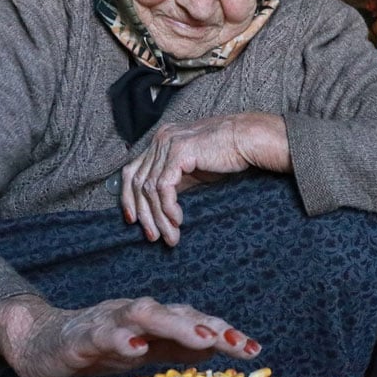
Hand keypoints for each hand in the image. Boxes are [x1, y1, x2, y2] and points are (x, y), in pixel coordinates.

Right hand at [0, 294, 260, 376]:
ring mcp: (108, 322)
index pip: (194, 322)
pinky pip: (102, 335)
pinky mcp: (81, 337)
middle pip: (177, 313)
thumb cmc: (95, 345)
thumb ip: (175, 348)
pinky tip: (136, 348)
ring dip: (175, 324)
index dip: (224, 333)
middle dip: (209, 326)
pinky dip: (120, 339)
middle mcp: (135, 313)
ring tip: (203, 338)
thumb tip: (215, 348)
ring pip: (144, 315)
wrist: (38, 340)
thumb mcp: (142, 350)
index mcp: (152, 320)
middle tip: (238, 343)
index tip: (255, 349)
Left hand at [121, 112, 289, 245]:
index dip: (128, 199)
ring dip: (159, 217)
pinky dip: (168, 207)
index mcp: (161, 141)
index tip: (133, 221)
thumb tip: (156, 206)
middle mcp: (160, 139)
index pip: (132, 172)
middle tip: (153, 236)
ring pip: (150, 188)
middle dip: (144, 214)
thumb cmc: (226, 155)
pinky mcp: (179, 152)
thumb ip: (173, 181)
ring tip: (170, 235)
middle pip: (137, 182)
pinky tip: (178, 220)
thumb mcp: (192, 171)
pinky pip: (164, 187)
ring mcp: (168, 143)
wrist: (248, 140)